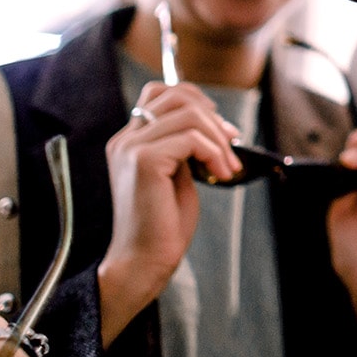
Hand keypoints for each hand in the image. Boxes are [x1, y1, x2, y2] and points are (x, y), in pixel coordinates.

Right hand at [97, 80, 241, 345]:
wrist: (143, 263)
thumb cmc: (163, 226)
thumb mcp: (177, 174)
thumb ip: (184, 145)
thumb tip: (213, 122)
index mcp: (129, 141)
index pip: (161, 93)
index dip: (197, 101)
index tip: (221, 129)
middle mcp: (125, 139)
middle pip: (176, 96)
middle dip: (212, 117)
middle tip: (231, 144)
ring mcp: (131, 148)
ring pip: (188, 114)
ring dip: (218, 139)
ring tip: (227, 166)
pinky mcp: (143, 161)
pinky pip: (190, 138)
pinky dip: (214, 153)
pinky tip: (220, 175)